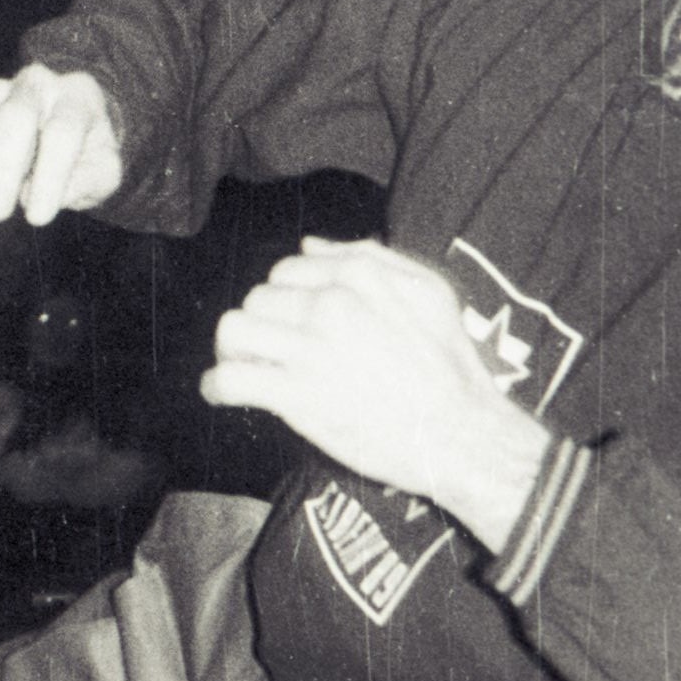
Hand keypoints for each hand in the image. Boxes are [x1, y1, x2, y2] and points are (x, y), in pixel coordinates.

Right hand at [0, 64, 123, 245]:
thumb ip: (85, 181)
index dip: (49, 175)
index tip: (38, 219)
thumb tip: (30, 197)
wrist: (65, 127)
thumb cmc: (86, 154)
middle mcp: (33, 85)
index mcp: (76, 97)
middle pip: (11, 121)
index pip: (62, 131)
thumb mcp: (103, 172)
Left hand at [200, 237, 547, 549]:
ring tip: (245, 364)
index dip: (286, 296)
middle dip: (263, 323)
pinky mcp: (295, 395)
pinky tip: (222, 392)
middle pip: (258, 298)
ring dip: (232, 348)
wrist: (462, 434)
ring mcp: (310, 348)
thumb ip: (372, 258)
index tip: (292, 321)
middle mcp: (329, 303)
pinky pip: (231, 379)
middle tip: (273, 349)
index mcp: (357, 274)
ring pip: (234, 329)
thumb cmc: (450, 367)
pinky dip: (217, 386)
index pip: (288, 270)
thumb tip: (311, 245)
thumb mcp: (429, 292)